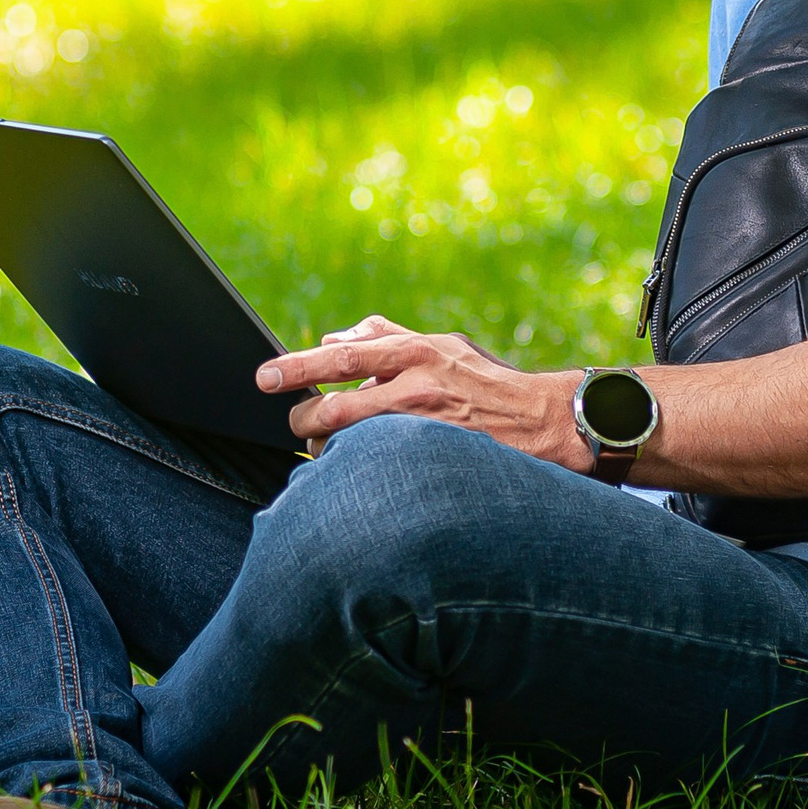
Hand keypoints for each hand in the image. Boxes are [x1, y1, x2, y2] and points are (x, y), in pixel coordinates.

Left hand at [257, 315, 587, 469]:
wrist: (543, 421)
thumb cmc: (485, 382)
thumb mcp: (441, 345)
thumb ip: (388, 337)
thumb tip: (334, 337)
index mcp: (418, 351)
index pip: (344, 356)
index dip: (298, 366)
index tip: (265, 377)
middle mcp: (419, 386)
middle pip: (337, 406)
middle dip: (305, 419)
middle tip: (294, 423)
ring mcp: (425, 427)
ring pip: (351, 441)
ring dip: (327, 448)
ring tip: (322, 449)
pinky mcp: (434, 458)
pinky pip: (376, 465)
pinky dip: (356, 467)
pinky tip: (353, 471)